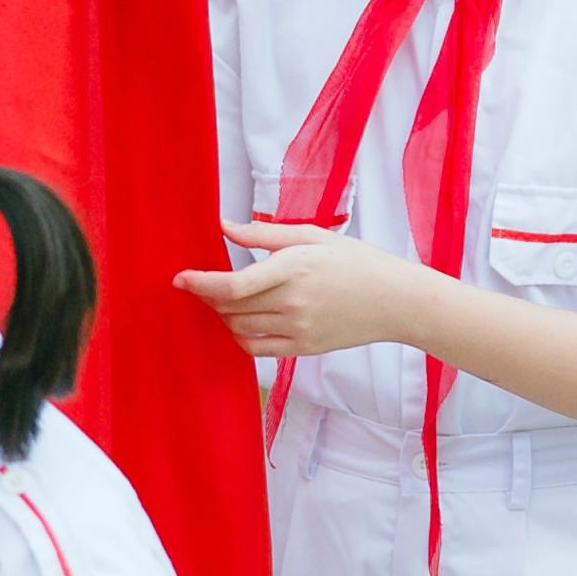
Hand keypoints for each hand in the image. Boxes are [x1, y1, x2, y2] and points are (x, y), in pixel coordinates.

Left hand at [174, 221, 445, 360]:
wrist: (395, 301)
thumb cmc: (356, 261)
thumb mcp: (311, 237)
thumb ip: (263, 235)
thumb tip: (223, 227)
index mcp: (293, 268)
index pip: (234, 284)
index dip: (201, 283)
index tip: (180, 279)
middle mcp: (292, 302)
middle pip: (230, 307)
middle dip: (210, 296)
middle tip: (205, 283)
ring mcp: (298, 329)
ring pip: (239, 327)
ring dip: (224, 314)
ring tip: (229, 299)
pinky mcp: (303, 348)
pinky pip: (256, 349)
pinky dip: (239, 336)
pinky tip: (242, 322)